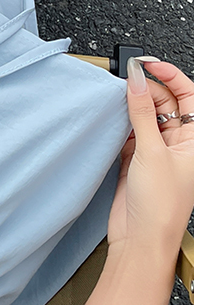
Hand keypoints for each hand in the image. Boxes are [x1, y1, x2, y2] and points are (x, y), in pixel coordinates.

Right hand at [107, 58, 193, 262]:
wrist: (140, 240)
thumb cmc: (159, 207)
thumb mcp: (151, 152)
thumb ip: (142, 112)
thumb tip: (137, 80)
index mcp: (195, 142)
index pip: (190, 96)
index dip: (171, 76)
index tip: (149, 64)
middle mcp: (179, 143)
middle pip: (166, 102)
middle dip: (148, 88)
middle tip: (127, 81)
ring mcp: (158, 150)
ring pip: (147, 115)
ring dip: (133, 105)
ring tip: (118, 100)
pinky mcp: (137, 158)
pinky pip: (130, 130)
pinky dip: (121, 122)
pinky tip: (113, 120)